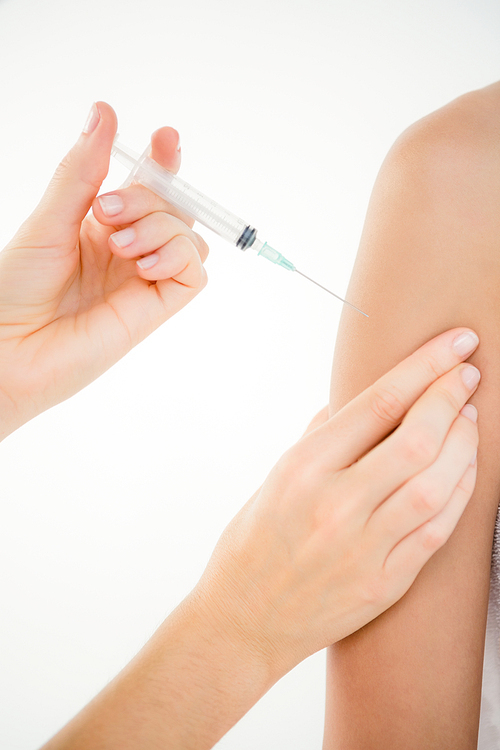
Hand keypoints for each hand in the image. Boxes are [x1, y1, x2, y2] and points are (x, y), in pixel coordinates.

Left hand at [0, 102, 207, 438]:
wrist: (11, 348)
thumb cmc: (16, 289)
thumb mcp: (50, 220)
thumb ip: (83, 172)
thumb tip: (104, 112)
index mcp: (101, 226)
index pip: (147, 187)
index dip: (163, 161)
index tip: (164, 137)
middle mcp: (128, 250)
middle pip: (173, 207)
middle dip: (151, 194)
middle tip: (106, 209)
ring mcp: (144, 280)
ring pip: (189, 236)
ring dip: (162, 227)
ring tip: (119, 244)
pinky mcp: (156, 308)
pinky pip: (194, 274)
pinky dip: (178, 256)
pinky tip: (143, 263)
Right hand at [191, 327, 479, 681]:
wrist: (244, 621)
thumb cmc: (254, 542)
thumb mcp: (275, 477)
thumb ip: (321, 436)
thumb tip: (362, 400)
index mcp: (302, 469)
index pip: (377, 403)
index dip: (424, 367)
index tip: (454, 343)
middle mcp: (334, 505)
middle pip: (416, 439)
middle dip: (451, 396)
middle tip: (469, 373)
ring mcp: (363, 548)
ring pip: (436, 483)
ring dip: (464, 442)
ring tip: (470, 417)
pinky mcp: (385, 583)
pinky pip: (438, 530)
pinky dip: (460, 491)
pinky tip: (465, 467)